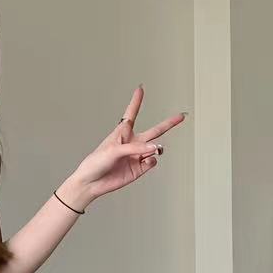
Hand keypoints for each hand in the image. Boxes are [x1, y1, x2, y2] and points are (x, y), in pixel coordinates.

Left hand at [67, 85, 185, 204]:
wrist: (91, 183)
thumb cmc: (96, 163)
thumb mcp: (114, 150)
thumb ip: (136, 148)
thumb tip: (156, 149)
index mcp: (122, 133)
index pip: (132, 113)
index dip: (137, 101)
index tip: (140, 89)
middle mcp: (132, 143)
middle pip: (154, 131)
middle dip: (168, 124)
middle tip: (181, 116)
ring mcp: (136, 156)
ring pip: (155, 149)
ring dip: (157, 148)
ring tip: (155, 150)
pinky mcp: (138, 169)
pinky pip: (152, 162)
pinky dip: (152, 160)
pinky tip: (147, 160)